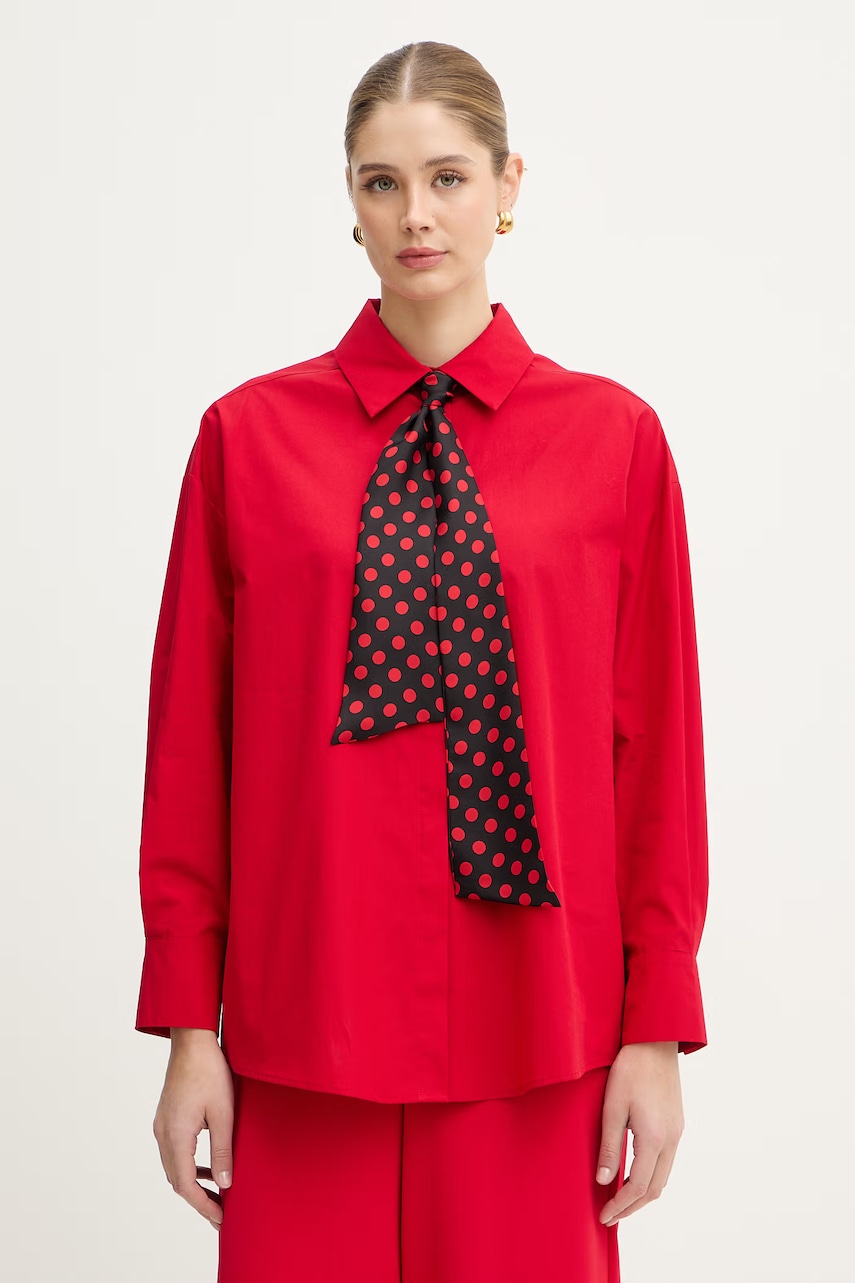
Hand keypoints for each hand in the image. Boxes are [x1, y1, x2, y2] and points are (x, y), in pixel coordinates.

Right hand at [152, 1028, 234, 1230]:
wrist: (192, 1040)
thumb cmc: (210, 1071)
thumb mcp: (223, 1113)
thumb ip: (222, 1151)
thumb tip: (225, 1184)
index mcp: (176, 1136)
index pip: (185, 1185)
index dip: (203, 1205)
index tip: (221, 1219)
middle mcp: (163, 1134)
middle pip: (177, 1180)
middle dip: (198, 1199)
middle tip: (221, 1213)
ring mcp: (162, 1125)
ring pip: (175, 1166)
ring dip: (194, 1182)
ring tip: (217, 1193)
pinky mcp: (167, 1117)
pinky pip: (175, 1151)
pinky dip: (190, 1165)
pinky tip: (208, 1166)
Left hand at [595, 1041, 683, 1226]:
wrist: (655, 1041)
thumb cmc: (630, 1069)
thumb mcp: (612, 1106)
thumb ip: (610, 1146)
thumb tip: (604, 1182)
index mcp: (654, 1138)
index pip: (638, 1187)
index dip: (621, 1206)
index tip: (604, 1217)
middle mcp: (671, 1140)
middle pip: (655, 1189)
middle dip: (632, 1207)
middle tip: (610, 1216)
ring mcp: (677, 1132)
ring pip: (663, 1177)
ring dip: (643, 1194)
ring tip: (620, 1201)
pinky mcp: (676, 1124)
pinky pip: (666, 1161)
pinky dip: (651, 1176)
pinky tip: (634, 1174)